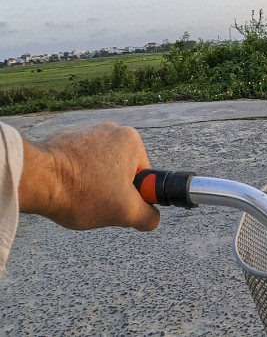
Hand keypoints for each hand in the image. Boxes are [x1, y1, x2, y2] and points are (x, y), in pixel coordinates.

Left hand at [18, 123, 158, 230]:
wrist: (35, 179)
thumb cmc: (81, 192)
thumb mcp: (126, 212)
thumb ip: (149, 217)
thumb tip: (151, 218)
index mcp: (131, 141)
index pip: (144, 176)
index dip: (133, 196)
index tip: (117, 203)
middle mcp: (111, 130)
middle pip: (122, 171)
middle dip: (112, 189)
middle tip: (98, 202)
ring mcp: (86, 132)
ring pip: (100, 167)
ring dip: (93, 183)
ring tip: (79, 196)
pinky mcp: (65, 139)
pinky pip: (80, 162)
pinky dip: (76, 176)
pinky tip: (67, 187)